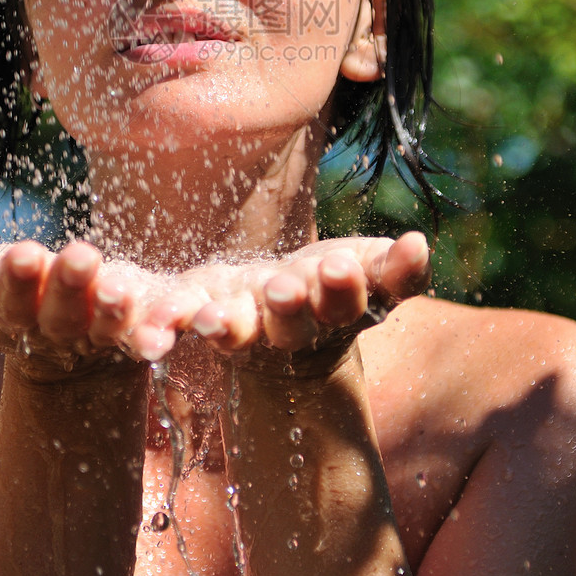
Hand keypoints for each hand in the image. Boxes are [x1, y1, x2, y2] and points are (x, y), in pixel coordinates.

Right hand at [0, 240, 171, 377]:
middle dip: (71, 286)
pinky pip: (153, 334)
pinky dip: (164, 330)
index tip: (25, 253)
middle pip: (61, 315)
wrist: (67, 343)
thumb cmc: (17, 293)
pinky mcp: (140, 334)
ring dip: (115, 309)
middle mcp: (55, 335)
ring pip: (108, 326)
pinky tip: (178, 322)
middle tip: (82, 256)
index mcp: (10, 319)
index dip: (17, 283)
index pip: (8, 303)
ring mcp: (99, 338)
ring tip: (121, 284)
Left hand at [133, 231, 430, 361]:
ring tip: (208, 318)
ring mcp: (242, 326)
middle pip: (291, 325)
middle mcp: (289, 328)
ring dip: (224, 326)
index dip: (345, 289)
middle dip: (288, 308)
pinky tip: (154, 320)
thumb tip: (421, 243)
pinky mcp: (196, 314)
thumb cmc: (331, 278)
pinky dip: (165, 318)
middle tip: (283, 288)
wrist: (274, 304)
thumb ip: (396, 267)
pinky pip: (179, 318)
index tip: (340, 264)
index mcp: (336, 312)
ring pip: (234, 332)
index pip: (349, 304)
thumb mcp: (368, 268)